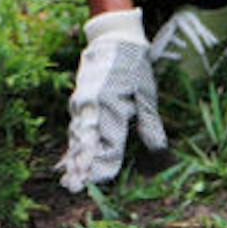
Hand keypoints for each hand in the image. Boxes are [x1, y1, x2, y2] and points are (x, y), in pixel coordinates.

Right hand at [56, 8, 168, 192]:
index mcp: (112, 107)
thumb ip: (150, 123)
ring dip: (72, 159)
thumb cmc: (133, 66)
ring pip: (77, 137)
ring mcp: (83, 105)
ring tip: (67, 179)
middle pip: (86, 144)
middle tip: (73, 188)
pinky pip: (75, 128)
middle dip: (80, 167)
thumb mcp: (146, 94)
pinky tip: (67, 158)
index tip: (97, 184)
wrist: (112, 39)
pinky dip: (72, 144)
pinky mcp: (79, 102)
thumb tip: (159, 150)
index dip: (103, 166)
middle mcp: (93, 108)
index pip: (107, 145)